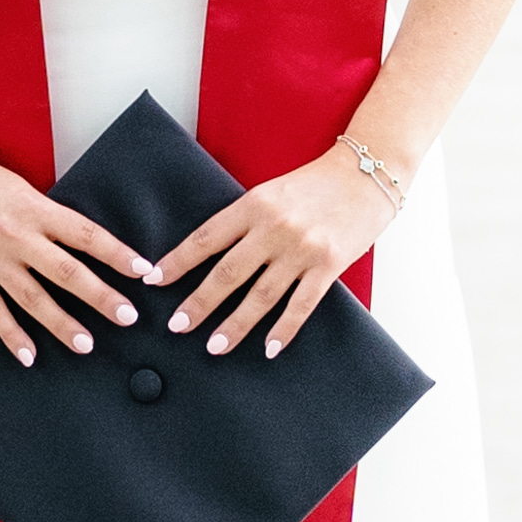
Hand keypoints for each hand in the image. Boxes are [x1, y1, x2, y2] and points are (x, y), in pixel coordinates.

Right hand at [0, 150, 143, 369]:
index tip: (143, 270)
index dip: (117, 254)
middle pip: (66, 272)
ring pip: (33, 299)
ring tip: (86, 344)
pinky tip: (30, 355)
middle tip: (127, 317)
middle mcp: (16, 236)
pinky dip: (13, 336)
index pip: (86, 235)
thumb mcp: (26, 192)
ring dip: (62, 324)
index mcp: (36, 209)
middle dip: (100, 297)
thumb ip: (52, 220)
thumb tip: (90, 250)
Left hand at [152, 149, 386, 358]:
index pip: (206, 238)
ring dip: (235, 324)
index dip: (177, 262)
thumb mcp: (272, 192)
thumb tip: (212, 254)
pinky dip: (283, 329)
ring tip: (214, 346)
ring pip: (260, 296)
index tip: (154, 281)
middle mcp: (274, 228)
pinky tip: (268, 348)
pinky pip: (301, 304)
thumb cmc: (317, 183)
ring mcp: (302, 249)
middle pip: (227, 273)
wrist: (368, 172)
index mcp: (254, 204)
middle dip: (199, 303)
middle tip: (177, 326)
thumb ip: (246, 220)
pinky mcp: (329, 265)